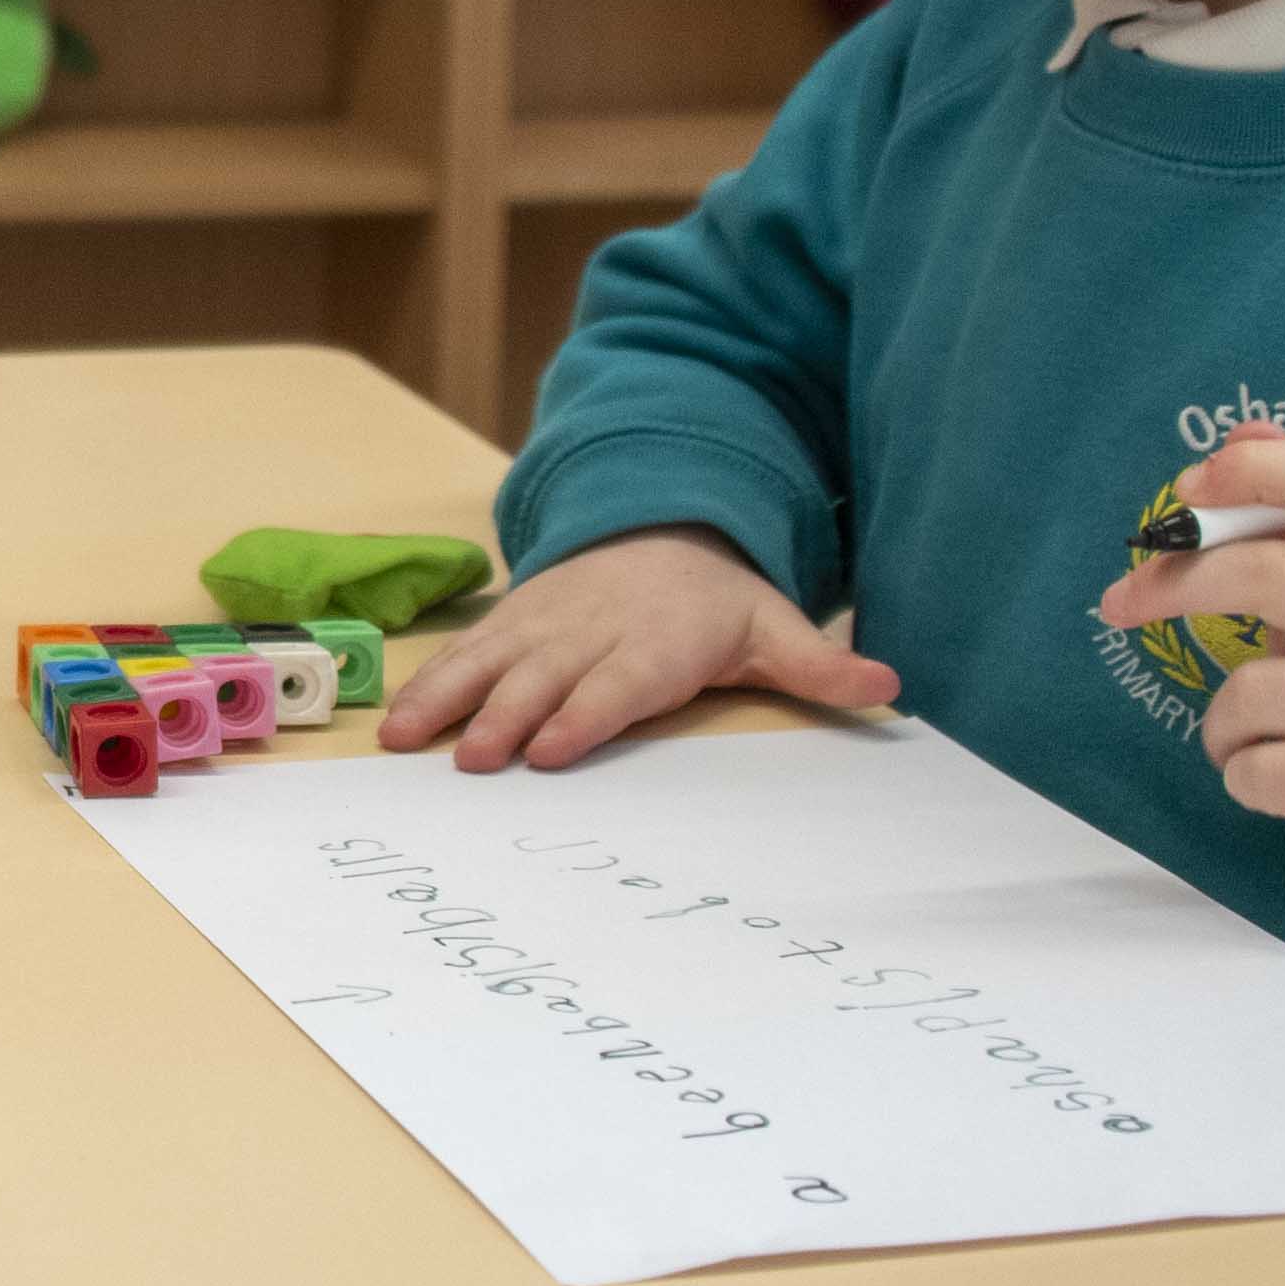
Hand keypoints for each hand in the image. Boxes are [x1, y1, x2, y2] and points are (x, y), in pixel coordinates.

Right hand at [377, 525, 901, 770]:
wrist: (662, 524)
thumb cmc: (720, 601)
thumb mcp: (777, 627)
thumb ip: (824, 666)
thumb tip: (891, 688)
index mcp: (658, 640)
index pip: (620, 680)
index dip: (586, 713)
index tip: (553, 749)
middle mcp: (593, 629)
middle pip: (545, 677)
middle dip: (506, 718)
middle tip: (473, 761)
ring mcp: (544, 623)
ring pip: (490, 662)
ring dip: (446, 701)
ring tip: (406, 742)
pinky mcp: (512, 622)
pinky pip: (465, 652)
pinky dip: (426, 682)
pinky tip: (394, 721)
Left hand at [1092, 435, 1284, 890]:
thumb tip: (1246, 433)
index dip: (1254, 472)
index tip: (1185, 491)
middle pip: (1276, 574)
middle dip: (1180, 583)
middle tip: (1121, 602)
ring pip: (1253, 692)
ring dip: (1222, 721)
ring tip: (1256, 733)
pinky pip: (1260, 771)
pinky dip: (1242, 776)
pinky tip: (1281, 777)